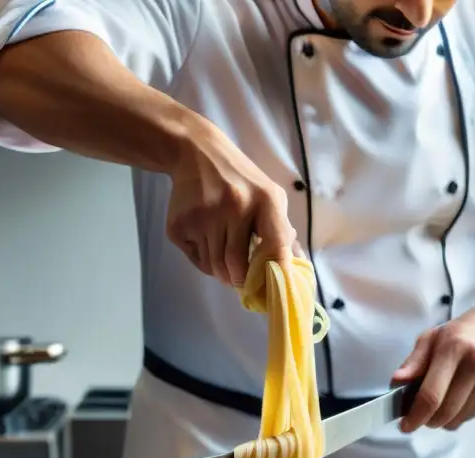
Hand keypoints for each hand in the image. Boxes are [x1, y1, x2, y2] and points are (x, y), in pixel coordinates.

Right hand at [166, 115, 296, 286]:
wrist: (196, 153)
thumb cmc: (241, 179)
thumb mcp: (269, 194)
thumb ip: (282, 229)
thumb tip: (296, 266)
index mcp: (265, 199)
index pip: (276, 245)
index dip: (276, 271)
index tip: (273, 287)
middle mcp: (235, 206)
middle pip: (237, 266)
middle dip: (239, 279)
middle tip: (240, 278)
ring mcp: (204, 216)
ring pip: (214, 267)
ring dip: (221, 271)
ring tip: (223, 256)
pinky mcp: (179, 225)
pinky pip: (195, 259)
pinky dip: (203, 259)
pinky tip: (206, 240)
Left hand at [392, 299, 474, 431]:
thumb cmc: (464, 332)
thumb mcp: (433, 337)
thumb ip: (414, 361)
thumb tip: (396, 383)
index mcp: (454, 348)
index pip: (431, 395)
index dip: (415, 416)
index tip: (405, 425)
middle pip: (446, 412)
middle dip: (429, 421)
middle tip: (422, 417)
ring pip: (461, 417)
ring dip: (446, 419)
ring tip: (443, 403)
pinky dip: (463, 413)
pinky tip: (464, 396)